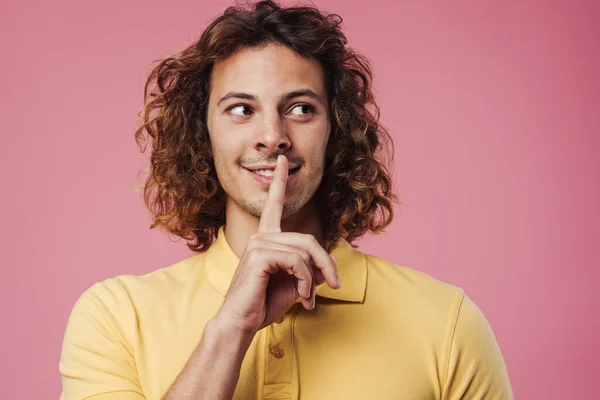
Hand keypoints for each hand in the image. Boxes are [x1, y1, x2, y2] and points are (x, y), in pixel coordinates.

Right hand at [216, 155, 340, 335]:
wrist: (242, 323)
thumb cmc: (264, 304)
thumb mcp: (295, 285)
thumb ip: (311, 269)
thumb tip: (331, 262)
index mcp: (266, 239)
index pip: (274, 205)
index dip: (279, 182)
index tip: (282, 161)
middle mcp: (261, 236)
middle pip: (308, 239)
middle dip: (325, 263)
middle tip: (335, 286)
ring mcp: (258, 243)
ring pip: (305, 250)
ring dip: (315, 278)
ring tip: (310, 298)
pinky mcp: (260, 255)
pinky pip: (297, 261)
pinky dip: (306, 281)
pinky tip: (302, 297)